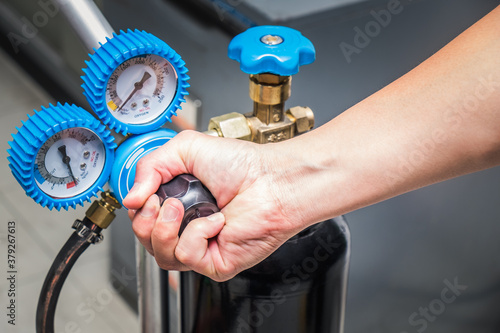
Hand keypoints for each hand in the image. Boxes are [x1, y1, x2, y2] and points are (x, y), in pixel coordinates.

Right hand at [123, 131, 302, 280]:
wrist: (272, 179)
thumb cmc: (242, 165)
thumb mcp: (186, 149)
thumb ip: (149, 165)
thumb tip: (129, 198)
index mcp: (180, 203)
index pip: (142, 218)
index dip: (137, 210)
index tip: (145, 195)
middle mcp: (188, 226)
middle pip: (145, 240)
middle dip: (144, 221)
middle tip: (162, 201)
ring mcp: (202, 246)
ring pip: (161, 255)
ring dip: (164, 229)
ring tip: (180, 208)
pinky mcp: (215, 262)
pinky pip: (186, 256)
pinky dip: (196, 234)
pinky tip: (216, 220)